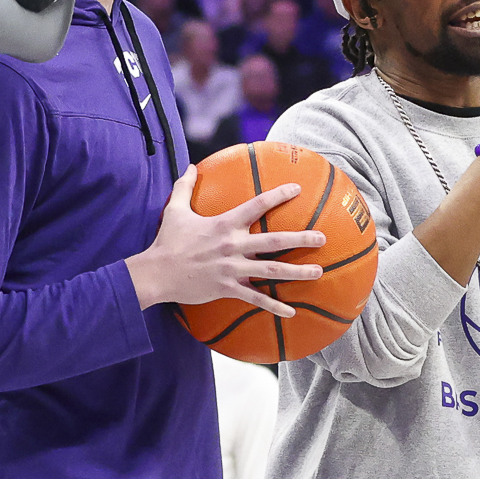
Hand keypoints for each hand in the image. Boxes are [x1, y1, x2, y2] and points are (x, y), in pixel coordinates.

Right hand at [128, 167, 325, 316]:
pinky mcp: (228, 287)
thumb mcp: (175, 210)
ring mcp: (232, 268)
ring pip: (271, 270)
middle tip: (322, 238)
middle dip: (301, 238)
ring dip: (297, 272)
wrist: (156, 273)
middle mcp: (233, 245)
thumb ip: (185, 187)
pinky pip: (255, 298)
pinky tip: (291, 312)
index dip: (278, 195)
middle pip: (274, 240)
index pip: (257, 205)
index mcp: (224, 224)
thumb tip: (189, 166)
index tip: (297, 189)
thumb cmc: (167, 241)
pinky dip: (274, 306)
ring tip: (318, 272)